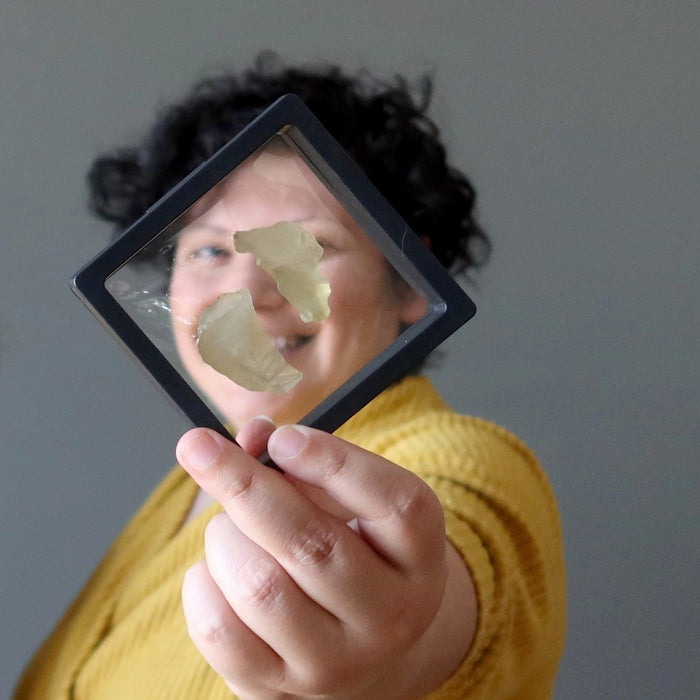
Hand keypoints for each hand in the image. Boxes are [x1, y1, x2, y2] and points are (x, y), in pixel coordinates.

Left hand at [177, 419, 475, 698]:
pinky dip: (202, 583)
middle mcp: (390, 617)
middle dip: (244, 486)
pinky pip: (219, 631)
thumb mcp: (350, 502)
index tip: (282, 438)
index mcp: (419, 556)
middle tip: (197, 445)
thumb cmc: (350, 550)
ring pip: (258, 586)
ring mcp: (336, 664)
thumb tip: (251, 438)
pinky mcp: (281, 691)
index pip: (395, 505)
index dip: (335, 464)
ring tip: (232, 527)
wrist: (360, 647)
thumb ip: (305, 460)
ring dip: (225, 536)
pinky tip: (218, 568)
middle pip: (313, 545)